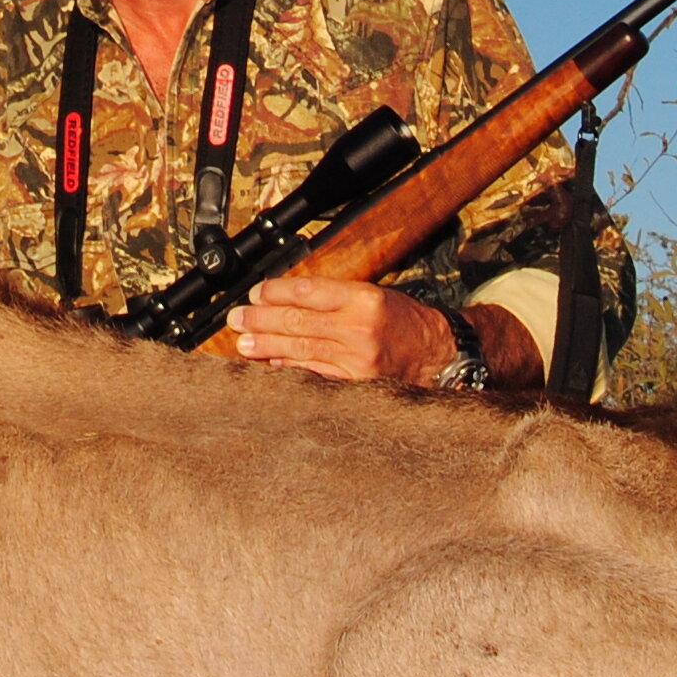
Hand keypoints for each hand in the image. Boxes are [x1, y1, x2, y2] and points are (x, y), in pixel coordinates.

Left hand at [231, 278, 538, 387]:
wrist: (440, 357)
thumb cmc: (404, 323)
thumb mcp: (373, 296)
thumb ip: (333, 298)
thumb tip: (285, 302)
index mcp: (364, 298)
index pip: (309, 292)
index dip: (276, 292)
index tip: (255, 293)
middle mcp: (360, 328)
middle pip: (298, 322)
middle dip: (262, 320)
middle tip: (237, 319)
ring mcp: (358, 359)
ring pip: (302, 350)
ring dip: (268, 347)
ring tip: (244, 344)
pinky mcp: (357, 384)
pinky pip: (315, 375)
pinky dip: (291, 370)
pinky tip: (272, 366)